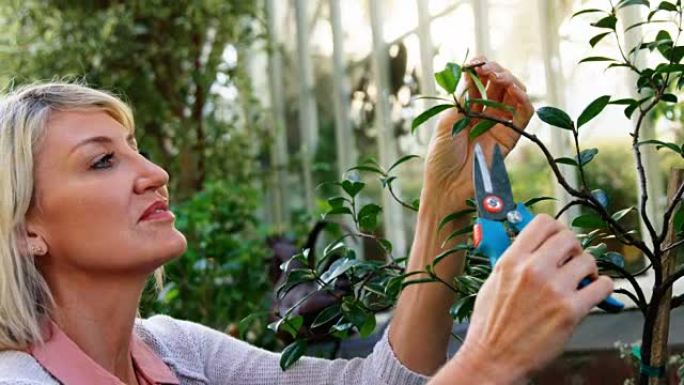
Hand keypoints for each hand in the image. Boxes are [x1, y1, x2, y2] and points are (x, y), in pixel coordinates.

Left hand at [422, 58, 533, 210]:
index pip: (480, 82)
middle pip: (499, 85)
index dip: (480, 68)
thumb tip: (472, 76)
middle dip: (495, 71)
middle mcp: (485, 115)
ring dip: (510, 80)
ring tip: (499, 76)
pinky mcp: (511, 139)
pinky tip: (516, 90)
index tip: (475, 62)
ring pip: (514, 95)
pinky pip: (524, 115)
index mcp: (467, 109)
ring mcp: (499, 125)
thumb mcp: (447, 122)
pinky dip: (524, 100)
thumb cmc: (441, 157)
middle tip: (487, 69)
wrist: (447, 186)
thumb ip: (462, 100)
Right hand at [434, 215, 613, 383]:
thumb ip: (514, 261)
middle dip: (573, 248)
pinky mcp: (570, 310)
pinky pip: (602, 286)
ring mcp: (553, 289)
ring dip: (587, 269)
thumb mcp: (493, 282)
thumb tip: (532, 246)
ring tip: (580, 280)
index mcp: (512, 260)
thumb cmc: (490, 326)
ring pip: (588, 260)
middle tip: (571, 260)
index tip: (557, 238)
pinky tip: (592, 293)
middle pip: (568, 237)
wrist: (492, 358)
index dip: (555, 229)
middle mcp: (533, 269)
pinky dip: (602, 287)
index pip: (543, 223)